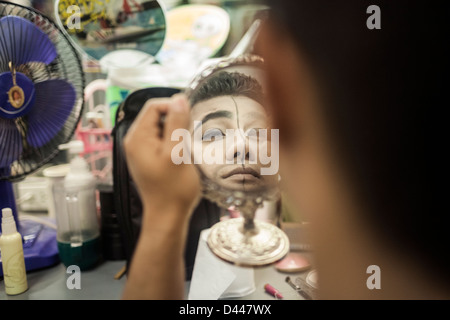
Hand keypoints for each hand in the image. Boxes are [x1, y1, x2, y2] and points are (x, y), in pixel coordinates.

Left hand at [123, 94, 200, 223]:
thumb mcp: (177, 153)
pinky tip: (183, 155)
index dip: (174, 107)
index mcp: (138, 138)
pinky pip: (163, 141)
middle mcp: (136, 141)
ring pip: (162, 128)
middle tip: (190, 137)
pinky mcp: (150, 158)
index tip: (190, 120)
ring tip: (187, 148)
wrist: (167, 216)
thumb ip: (176, 124)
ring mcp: (142, 150)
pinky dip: (175, 143)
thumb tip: (179, 99)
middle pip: (157, 116)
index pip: (154, 106)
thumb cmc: (173, 188)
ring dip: (177, 133)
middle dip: (176, 121)